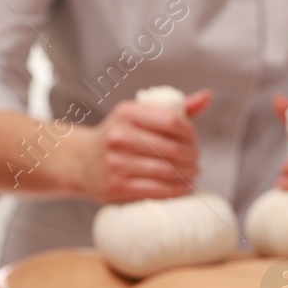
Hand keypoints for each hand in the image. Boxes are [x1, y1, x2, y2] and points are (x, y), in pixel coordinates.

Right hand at [76, 90, 212, 202]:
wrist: (80, 161)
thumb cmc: (119, 136)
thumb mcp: (139, 115)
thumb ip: (174, 108)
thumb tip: (207, 97)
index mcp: (126, 113)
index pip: (172, 121)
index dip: (190, 133)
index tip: (194, 139)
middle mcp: (119, 136)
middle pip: (173, 149)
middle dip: (192, 155)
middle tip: (196, 159)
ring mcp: (117, 163)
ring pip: (167, 171)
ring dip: (188, 173)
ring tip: (193, 172)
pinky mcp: (118, 187)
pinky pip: (158, 189)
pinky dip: (178, 189)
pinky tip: (185, 186)